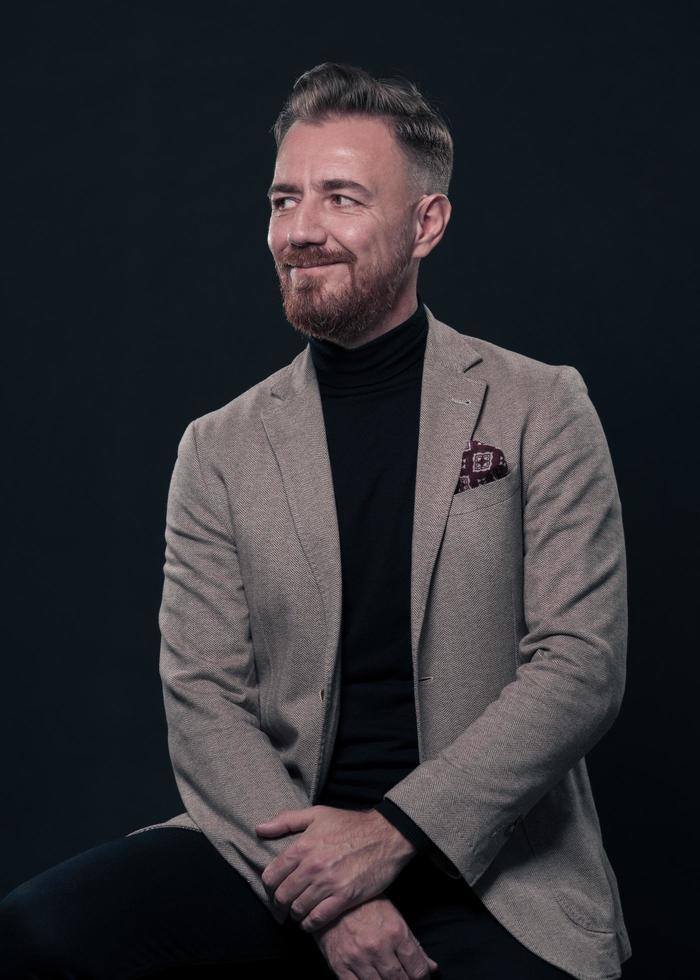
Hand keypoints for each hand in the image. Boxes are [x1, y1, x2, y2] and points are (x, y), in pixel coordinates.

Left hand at [256, 805, 415, 930]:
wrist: (386, 835)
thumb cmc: (351, 824)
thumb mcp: (317, 814)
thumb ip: (286, 821)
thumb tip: (259, 829)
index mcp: (303, 846)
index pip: (271, 875)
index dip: (268, 886)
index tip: (273, 889)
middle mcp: (312, 866)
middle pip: (282, 895)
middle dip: (279, 903)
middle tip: (283, 905)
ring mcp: (328, 883)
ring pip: (298, 909)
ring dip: (295, 913)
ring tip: (298, 911)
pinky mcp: (344, 897)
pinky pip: (317, 919)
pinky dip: (310, 924)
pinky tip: (310, 921)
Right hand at [312, 894, 438, 979]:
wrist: (331, 899)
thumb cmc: (366, 906)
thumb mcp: (394, 918)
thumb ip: (414, 945)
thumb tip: (432, 968)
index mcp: (396, 932)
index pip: (418, 970)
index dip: (422, 978)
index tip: (420, 978)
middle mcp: (378, 947)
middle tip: (404, 978)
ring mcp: (358, 958)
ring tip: (388, 978)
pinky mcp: (340, 966)